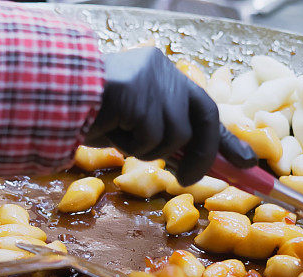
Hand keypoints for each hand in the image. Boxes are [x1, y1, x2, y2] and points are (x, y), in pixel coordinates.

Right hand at [86, 47, 256, 185]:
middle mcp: (165, 72)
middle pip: (205, 119)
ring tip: (121, 137)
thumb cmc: (88, 113)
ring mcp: (155, 81)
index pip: (206, 108)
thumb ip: (163, 136)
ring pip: (176, 134)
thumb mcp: (134, 126)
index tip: (249, 162)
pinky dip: (133, 144)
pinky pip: (152, 136)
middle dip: (203, 155)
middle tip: (188, 179)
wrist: (53, 94)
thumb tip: (192, 166)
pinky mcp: (142, 94)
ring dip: (150, 149)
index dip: (228, 139)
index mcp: (164, 76)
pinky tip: (112, 129)